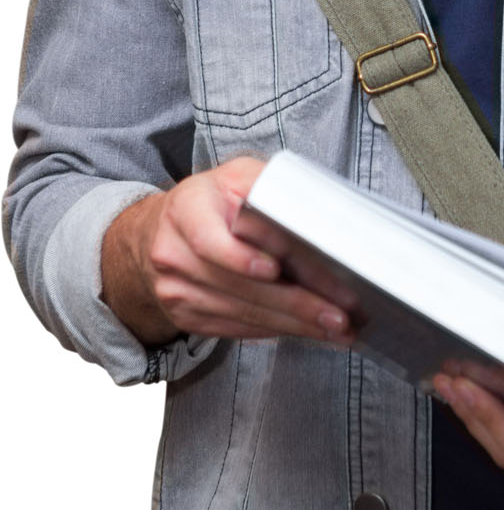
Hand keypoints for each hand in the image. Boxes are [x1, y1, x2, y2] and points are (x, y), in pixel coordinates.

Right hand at [100, 156, 358, 349]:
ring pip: (243, 312)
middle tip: (338, 312)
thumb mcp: (238, 179)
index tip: (279, 271)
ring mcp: (177, 289)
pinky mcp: (186, 316)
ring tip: (336, 326)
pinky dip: (277, 330)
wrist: (159, 233)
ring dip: (295, 323)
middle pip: (239, 285)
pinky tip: (308, 329)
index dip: (246, 257)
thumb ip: (271, 189)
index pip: (214, 239)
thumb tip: (327, 216)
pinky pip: (237, 328)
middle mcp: (175, 251)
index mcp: (187, 208)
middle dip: (295, 301)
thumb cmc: (213, 203)